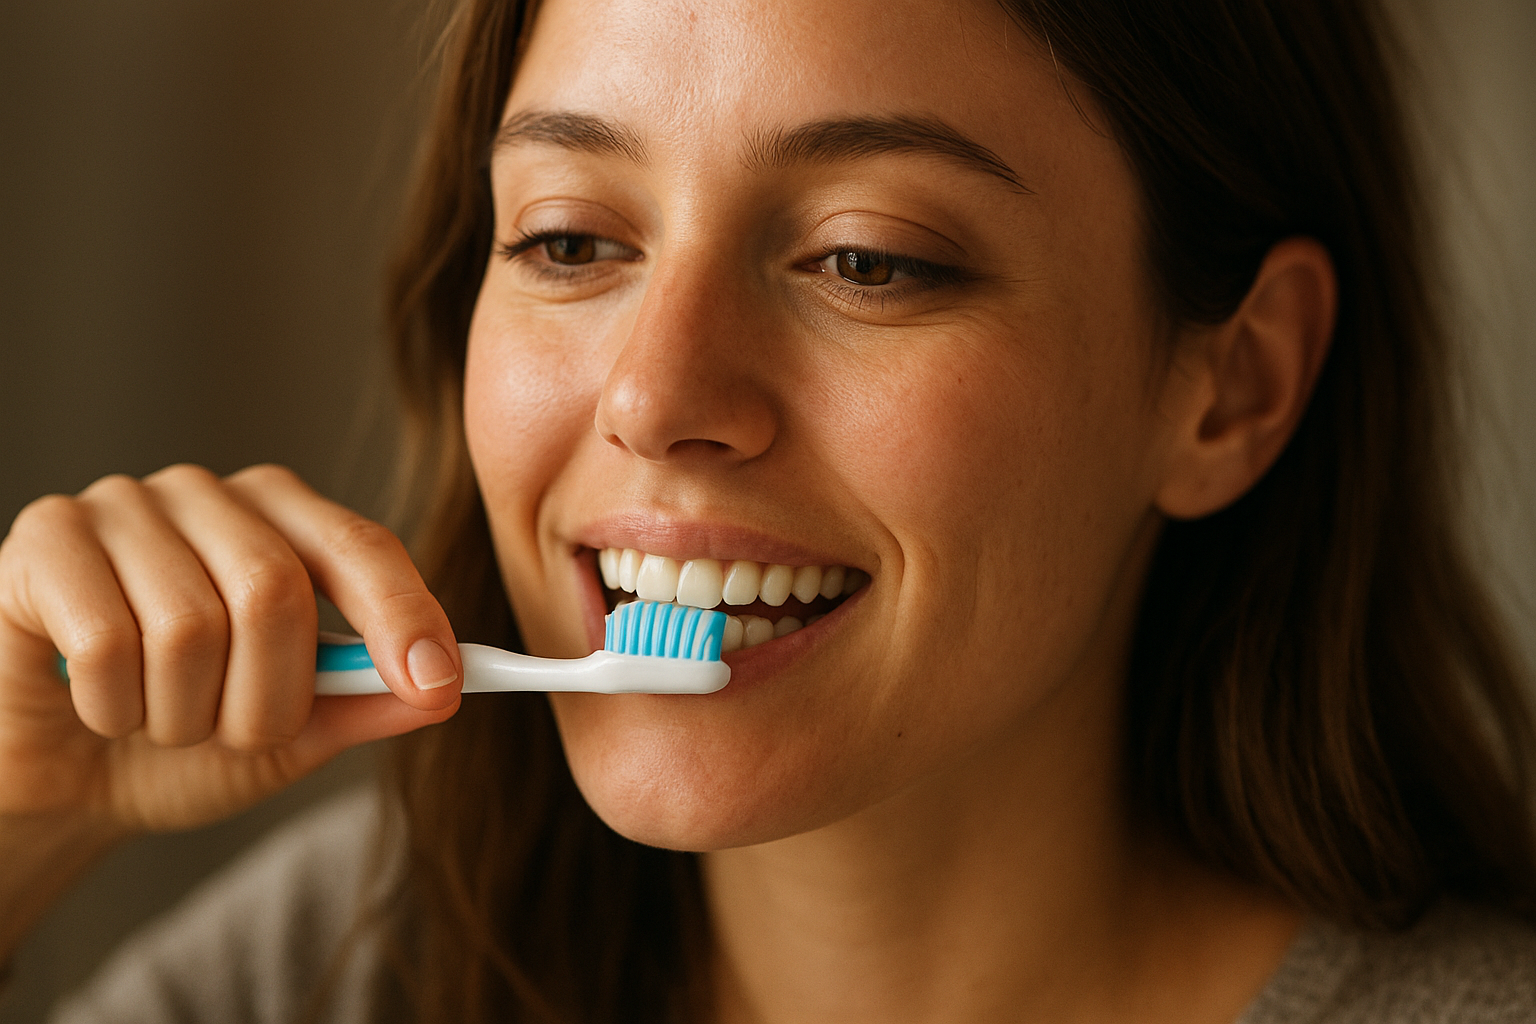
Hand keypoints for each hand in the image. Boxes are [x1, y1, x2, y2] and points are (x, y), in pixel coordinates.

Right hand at [0, 464, 460, 834]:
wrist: (58, 782)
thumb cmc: (175, 745)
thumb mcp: (288, 736)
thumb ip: (362, 705)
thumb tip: (441, 689)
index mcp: (282, 520)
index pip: (361, 546)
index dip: (405, 614)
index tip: (438, 683)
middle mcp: (208, 496)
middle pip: (276, 590)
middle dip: (267, 700)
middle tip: (233, 735)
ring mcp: (122, 506)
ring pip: (190, 625)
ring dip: (183, 716)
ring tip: (158, 719)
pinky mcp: (44, 540)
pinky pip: (107, 642)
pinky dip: (113, 707)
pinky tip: (97, 705)